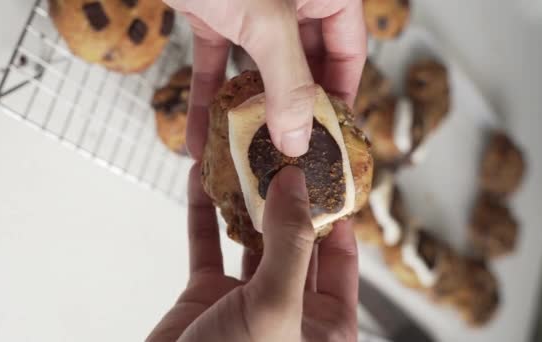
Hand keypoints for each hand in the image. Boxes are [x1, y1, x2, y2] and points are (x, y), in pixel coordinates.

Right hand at [147, 164, 358, 340]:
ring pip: (249, 237)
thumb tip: (295, 184)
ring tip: (241, 157)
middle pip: (292, 238)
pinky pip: (206, 246)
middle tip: (280, 153)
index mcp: (325, 322)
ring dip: (242, 199)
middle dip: (284, 195)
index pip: (341, 254)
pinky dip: (203, 213)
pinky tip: (200, 179)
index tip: (327, 168)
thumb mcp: (275, 309)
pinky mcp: (206, 297)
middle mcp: (290, 307)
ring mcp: (246, 300)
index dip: (335, 210)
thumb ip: (290, 245)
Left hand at [164, 0, 366, 158]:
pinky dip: (207, 95)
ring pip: (258, 70)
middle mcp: (294, 2)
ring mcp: (253, 9)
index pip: (349, 51)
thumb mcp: (267, 21)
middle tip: (284, 153)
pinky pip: (217, 62)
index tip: (330, 137)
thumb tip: (298, 139)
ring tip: (240, 155)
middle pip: (303, 66)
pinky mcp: (216, 14)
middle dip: (289, 112)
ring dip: (244, 112)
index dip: (342, 95)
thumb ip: (287, 82)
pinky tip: (199, 133)